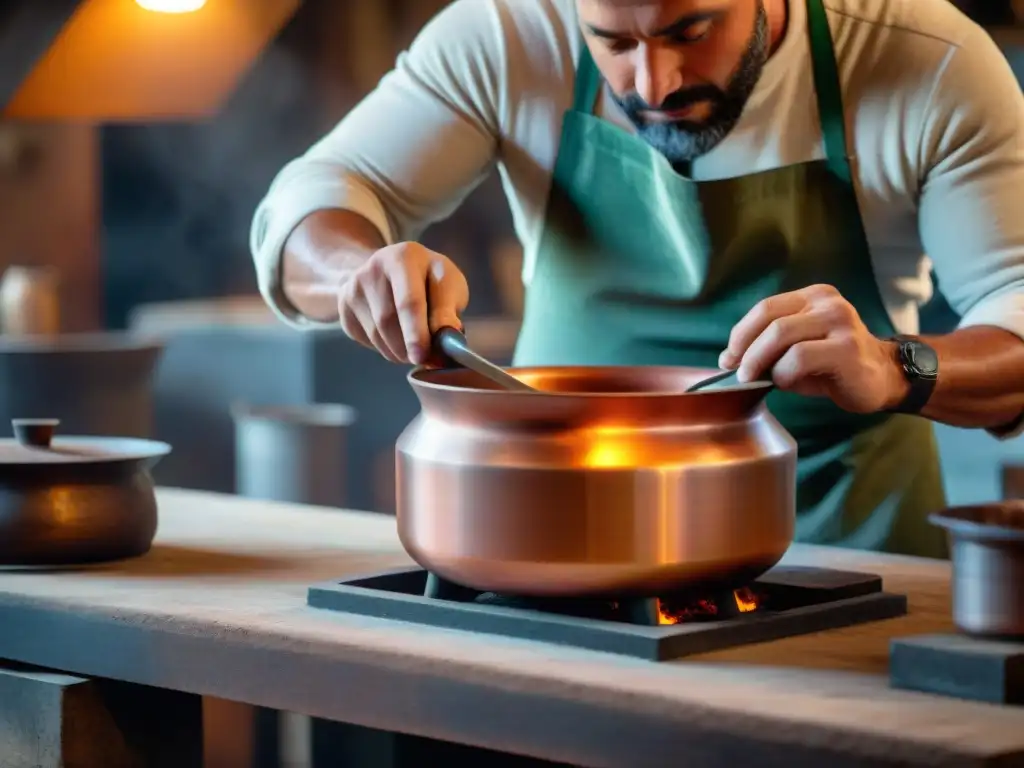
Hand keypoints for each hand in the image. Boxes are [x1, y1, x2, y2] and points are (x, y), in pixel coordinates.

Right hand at [337, 242, 467, 364]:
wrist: (391, 271)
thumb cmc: (428, 280)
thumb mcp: (448, 285)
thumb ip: (448, 309)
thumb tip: (446, 336)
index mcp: (403, 257)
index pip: (408, 301)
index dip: (415, 333)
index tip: (421, 357)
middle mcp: (372, 268)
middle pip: (387, 321)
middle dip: (408, 347)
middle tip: (425, 358)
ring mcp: (353, 288)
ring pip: (376, 335)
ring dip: (398, 351)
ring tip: (414, 347)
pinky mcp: (343, 306)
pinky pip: (365, 339)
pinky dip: (385, 348)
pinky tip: (396, 337)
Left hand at [718, 284, 907, 412]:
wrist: (882, 379)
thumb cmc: (832, 367)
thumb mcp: (797, 349)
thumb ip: (768, 347)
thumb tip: (729, 359)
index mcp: (813, 296)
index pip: (765, 308)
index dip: (740, 333)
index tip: (728, 358)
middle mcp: (827, 303)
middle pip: (769, 319)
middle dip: (745, 349)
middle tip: (738, 372)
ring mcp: (840, 322)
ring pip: (781, 335)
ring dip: (759, 361)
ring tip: (755, 379)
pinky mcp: (847, 348)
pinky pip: (799, 357)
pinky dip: (783, 373)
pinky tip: (785, 382)